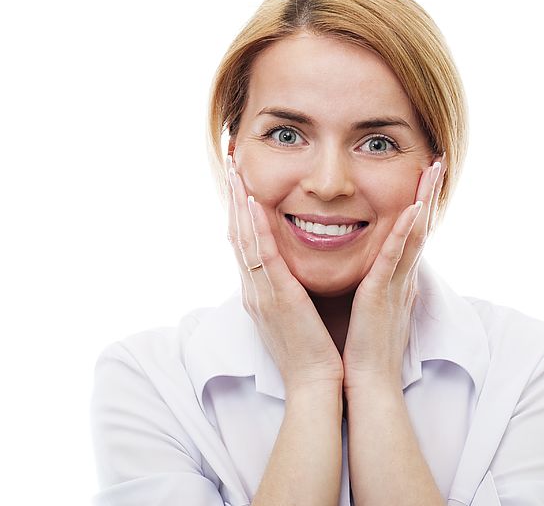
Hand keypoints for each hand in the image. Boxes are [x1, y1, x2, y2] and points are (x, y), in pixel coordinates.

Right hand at [225, 156, 343, 396]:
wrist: (315, 384)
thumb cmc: (311, 349)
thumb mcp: (294, 312)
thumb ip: (288, 286)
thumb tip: (290, 267)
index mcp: (258, 290)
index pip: (244, 240)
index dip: (238, 207)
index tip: (238, 177)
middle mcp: (253, 287)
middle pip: (236, 231)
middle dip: (232, 194)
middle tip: (228, 159)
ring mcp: (260, 292)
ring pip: (243, 237)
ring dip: (238, 200)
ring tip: (234, 168)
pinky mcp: (276, 297)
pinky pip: (263, 256)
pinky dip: (256, 227)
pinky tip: (253, 202)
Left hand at [341, 155, 445, 392]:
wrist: (365, 383)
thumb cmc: (364, 348)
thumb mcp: (371, 307)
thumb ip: (375, 285)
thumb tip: (374, 271)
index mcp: (395, 279)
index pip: (410, 234)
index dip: (420, 204)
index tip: (425, 177)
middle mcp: (401, 277)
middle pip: (420, 226)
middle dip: (429, 193)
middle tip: (438, 161)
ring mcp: (395, 284)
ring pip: (414, 234)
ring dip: (424, 200)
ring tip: (433, 171)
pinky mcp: (382, 294)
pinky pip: (394, 258)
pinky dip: (405, 233)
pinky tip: (413, 209)